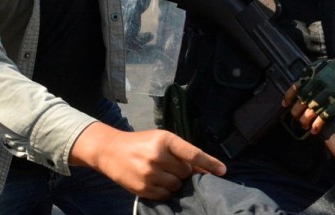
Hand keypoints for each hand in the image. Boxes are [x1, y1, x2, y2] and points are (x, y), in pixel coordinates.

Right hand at [70, 125, 225, 199]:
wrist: (111, 151)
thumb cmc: (141, 143)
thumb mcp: (161, 140)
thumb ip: (181, 152)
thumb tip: (203, 170)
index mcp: (165, 139)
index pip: (193, 153)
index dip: (209, 163)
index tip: (223, 171)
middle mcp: (157, 155)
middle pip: (185, 172)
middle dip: (183, 171)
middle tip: (170, 165)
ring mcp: (149, 173)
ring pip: (176, 185)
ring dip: (174, 182)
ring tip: (160, 173)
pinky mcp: (142, 188)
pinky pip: (165, 195)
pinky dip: (164, 191)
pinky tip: (154, 181)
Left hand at [281, 54, 334, 134]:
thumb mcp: (325, 65)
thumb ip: (313, 75)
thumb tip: (301, 88)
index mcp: (315, 71)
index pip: (297, 86)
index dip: (289, 97)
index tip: (285, 104)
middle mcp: (320, 81)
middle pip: (302, 100)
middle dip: (296, 111)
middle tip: (295, 117)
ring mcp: (330, 92)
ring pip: (311, 110)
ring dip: (305, 120)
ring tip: (303, 125)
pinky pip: (324, 116)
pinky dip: (317, 124)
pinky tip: (314, 130)